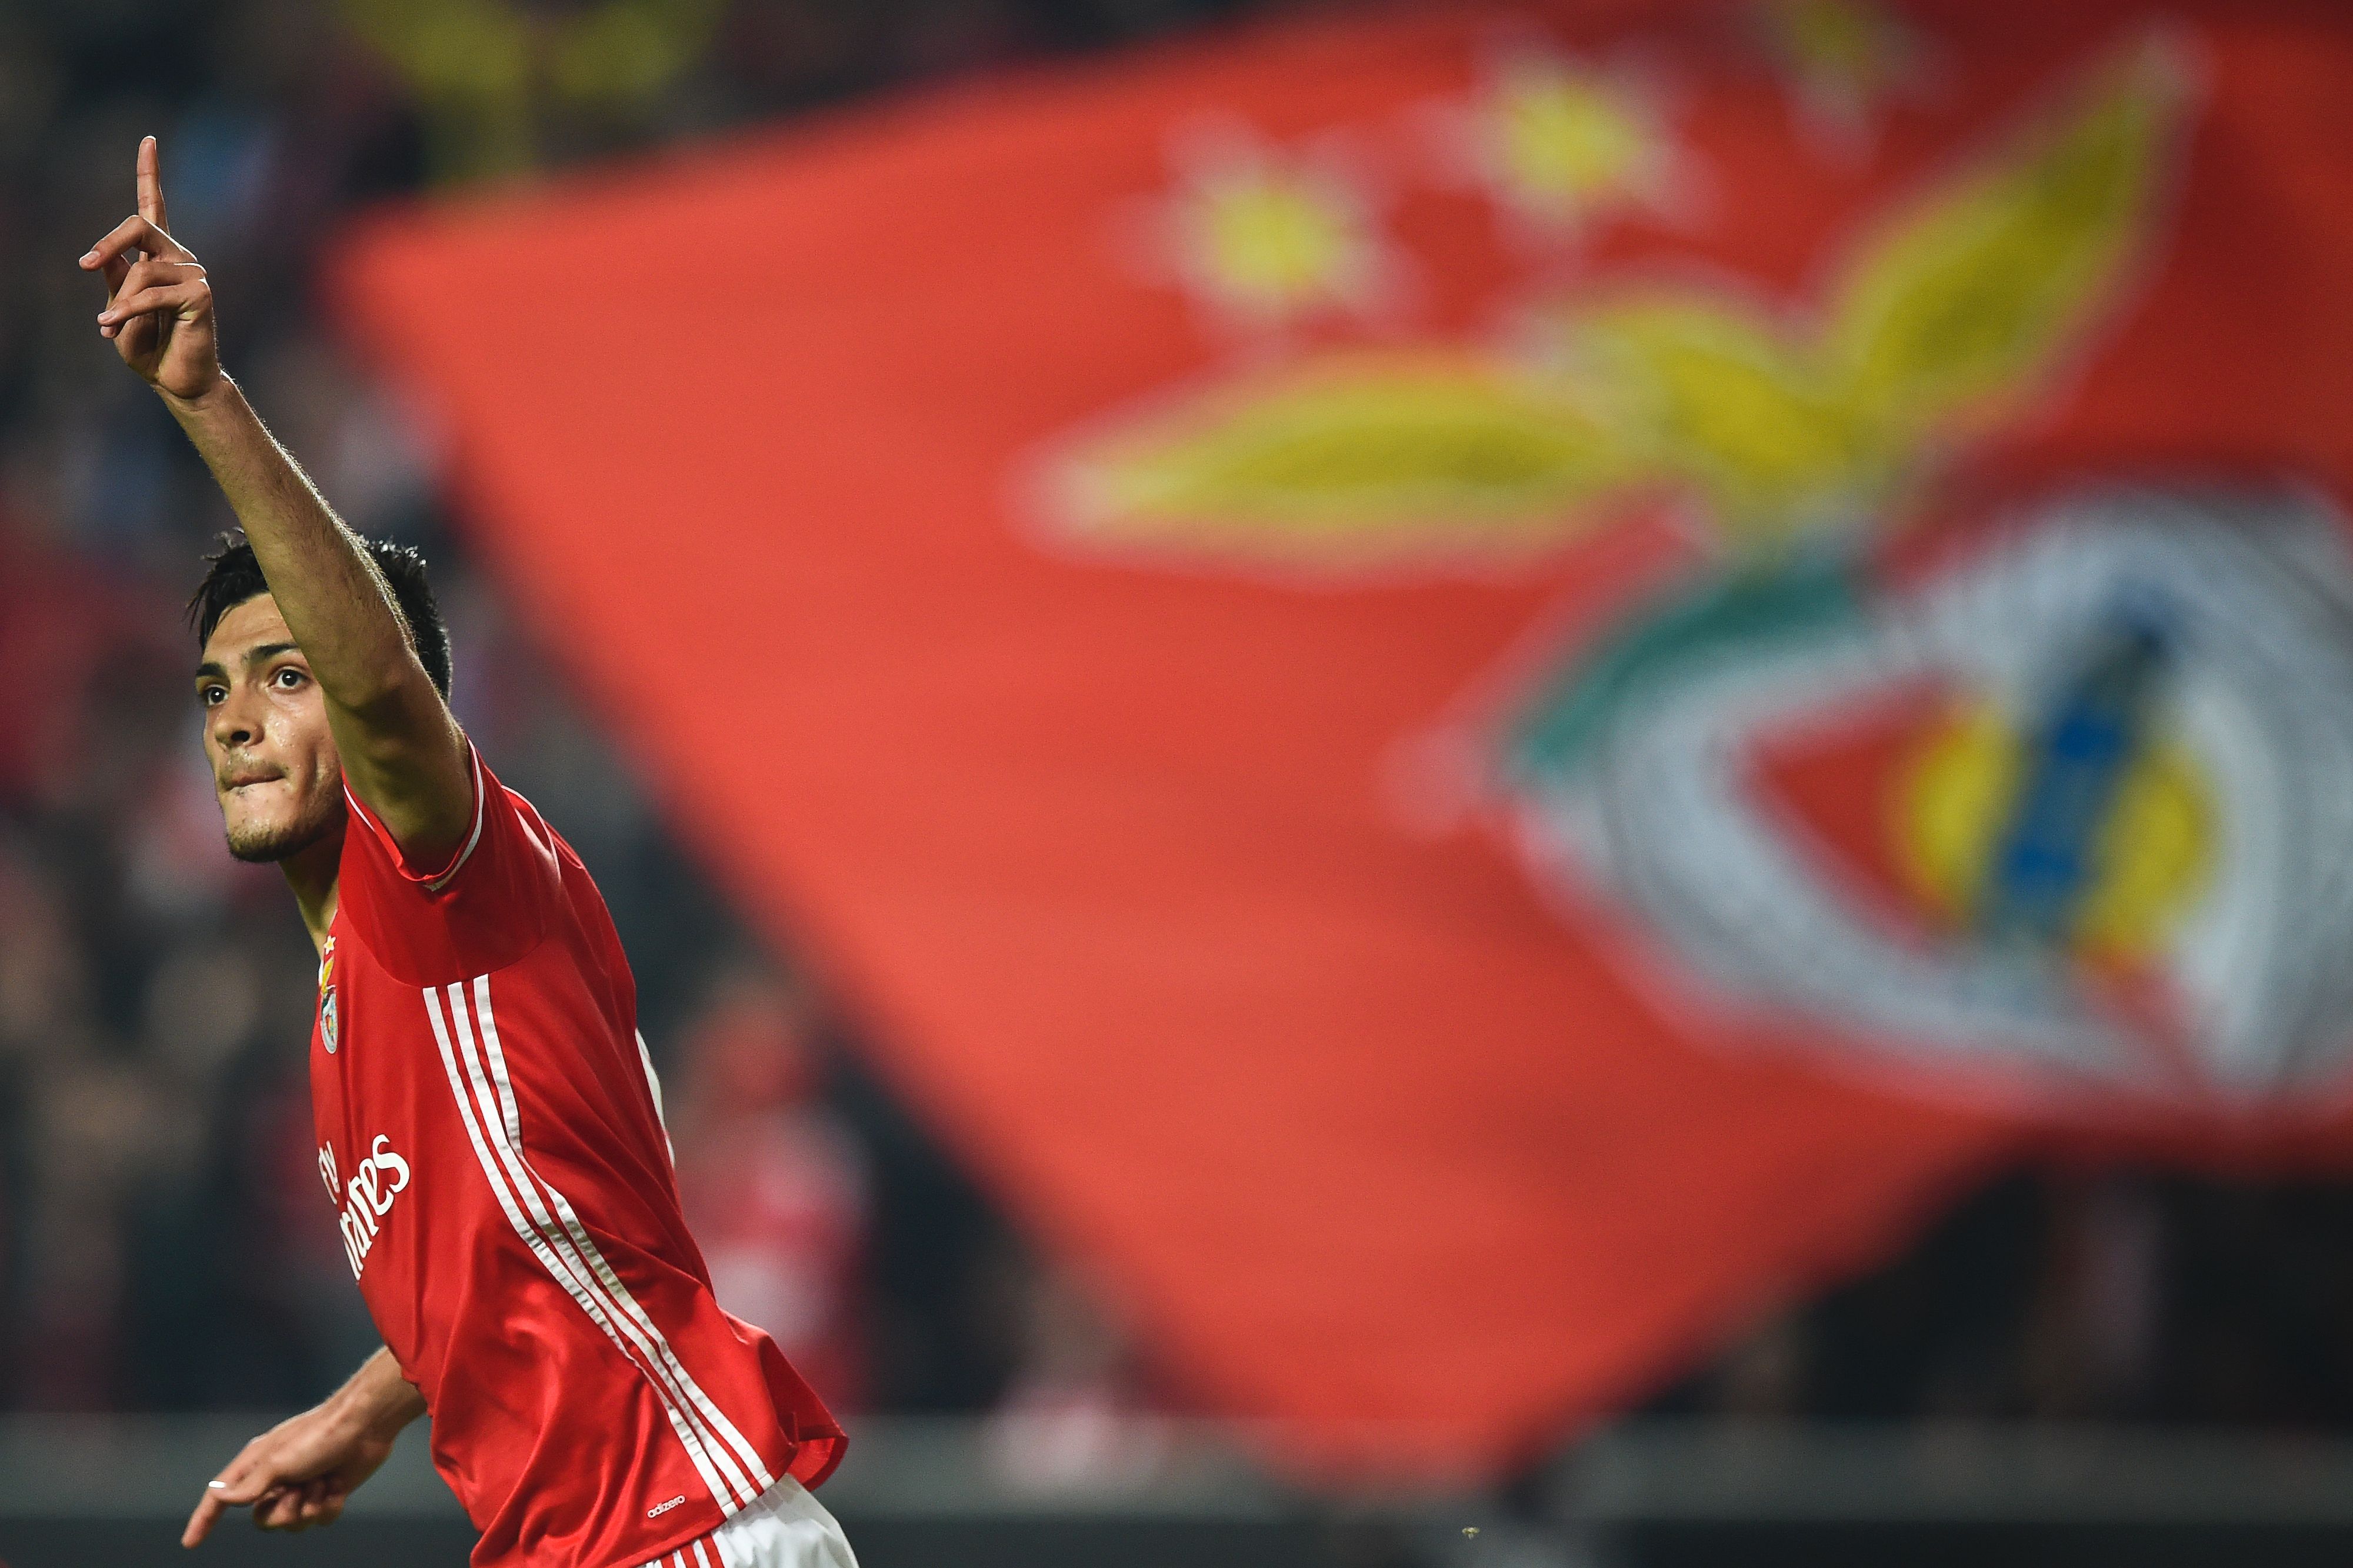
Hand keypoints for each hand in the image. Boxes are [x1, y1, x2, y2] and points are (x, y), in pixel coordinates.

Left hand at [80, 135, 219, 402]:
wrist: (175, 378)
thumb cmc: (146, 343)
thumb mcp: (118, 304)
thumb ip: (115, 277)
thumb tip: (106, 256)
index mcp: (157, 254)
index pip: (154, 205)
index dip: (150, 172)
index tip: (148, 140)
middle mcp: (179, 258)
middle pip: (141, 224)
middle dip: (109, 242)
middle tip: (86, 265)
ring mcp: (193, 275)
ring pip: (143, 270)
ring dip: (120, 301)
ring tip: (107, 325)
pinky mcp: (201, 296)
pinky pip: (153, 294)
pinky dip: (127, 311)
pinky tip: (111, 327)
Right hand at [180, 1398, 401, 1546]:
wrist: (367, 1424)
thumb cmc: (320, 1436)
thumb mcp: (279, 1461)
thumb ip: (251, 1485)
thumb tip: (220, 1497)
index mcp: (256, 1464)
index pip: (221, 1497)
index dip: (204, 1519)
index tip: (190, 1543)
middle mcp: (276, 1477)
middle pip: (262, 1520)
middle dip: (283, 1511)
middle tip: (299, 1489)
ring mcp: (302, 1486)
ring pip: (293, 1524)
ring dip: (310, 1506)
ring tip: (323, 1481)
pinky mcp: (326, 1492)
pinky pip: (320, 1520)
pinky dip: (330, 1505)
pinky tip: (339, 1485)